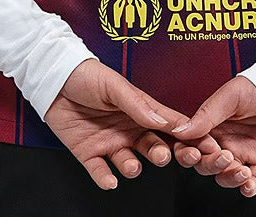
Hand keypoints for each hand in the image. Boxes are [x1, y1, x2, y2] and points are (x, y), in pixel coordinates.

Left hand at [44, 58, 254, 190]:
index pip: (168, 125)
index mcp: (140, 110)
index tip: (202, 146)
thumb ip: (138, 104)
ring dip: (133, 167)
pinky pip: (100, 172)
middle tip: (164, 156)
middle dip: (162, 154)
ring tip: (132, 164)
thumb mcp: (114, 85)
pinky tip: (110, 180)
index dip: (185, 135)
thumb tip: (165, 120)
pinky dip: (106, 179)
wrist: (53, 78)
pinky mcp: (88, 154)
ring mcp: (109, 142)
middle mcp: (128, 129)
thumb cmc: (87, 75)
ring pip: (129, 163)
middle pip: (153, 147)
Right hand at [169, 75, 255, 196]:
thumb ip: (206, 114)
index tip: (197, 150)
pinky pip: (251, 184)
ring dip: (229, 178)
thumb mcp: (229, 96)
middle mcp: (224, 142)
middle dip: (211, 165)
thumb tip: (180, 130)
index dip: (190, 152)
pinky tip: (249, 183)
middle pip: (205, 165)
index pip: (191, 145)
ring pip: (225, 177)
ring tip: (241, 170)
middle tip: (224, 156)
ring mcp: (242, 155)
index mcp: (211, 126)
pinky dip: (248, 188)